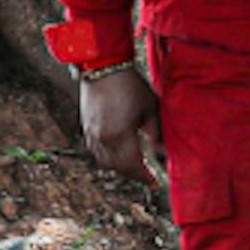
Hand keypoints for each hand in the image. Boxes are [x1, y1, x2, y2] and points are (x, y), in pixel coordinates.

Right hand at [78, 65, 161, 183]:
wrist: (103, 66)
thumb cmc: (131, 85)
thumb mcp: (150, 108)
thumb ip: (157, 133)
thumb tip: (164, 152)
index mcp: (119, 134)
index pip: (133, 165)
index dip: (144, 176)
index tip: (155, 182)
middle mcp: (102, 138)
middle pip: (118, 167)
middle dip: (133, 174)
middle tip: (147, 177)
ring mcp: (91, 133)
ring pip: (105, 161)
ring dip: (120, 168)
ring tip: (135, 168)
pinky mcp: (86, 127)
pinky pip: (96, 151)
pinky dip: (108, 158)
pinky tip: (118, 155)